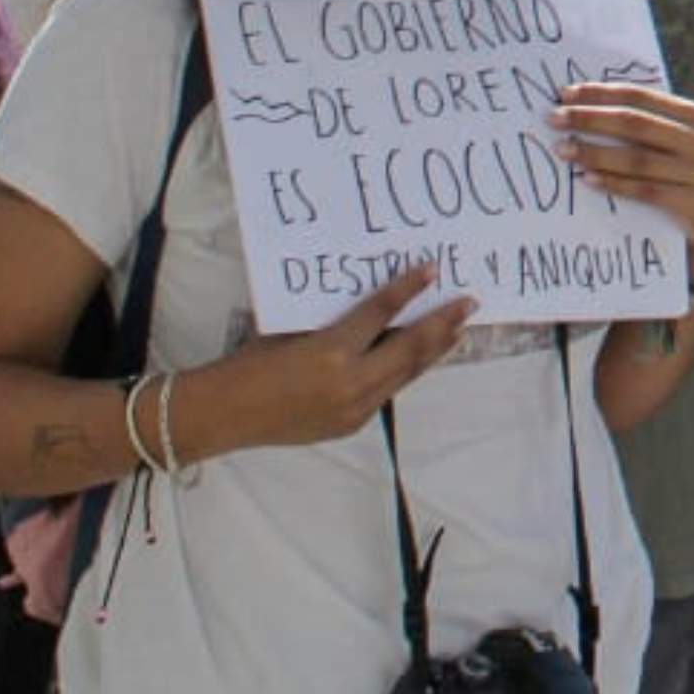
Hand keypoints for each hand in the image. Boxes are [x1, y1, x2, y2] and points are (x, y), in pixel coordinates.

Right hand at [201, 264, 479, 449]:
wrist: (224, 415)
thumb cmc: (249, 362)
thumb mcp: (290, 331)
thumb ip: (331, 320)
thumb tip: (367, 300)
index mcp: (330, 352)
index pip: (380, 313)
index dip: (408, 289)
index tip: (432, 269)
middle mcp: (350, 383)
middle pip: (409, 349)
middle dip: (442, 324)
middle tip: (469, 303)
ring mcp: (354, 408)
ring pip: (406, 375)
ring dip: (434, 350)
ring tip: (459, 329)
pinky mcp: (352, 424)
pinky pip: (387, 392)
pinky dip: (406, 372)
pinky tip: (421, 358)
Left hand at [551, 82, 693, 284]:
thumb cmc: (686, 177)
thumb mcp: (679, 145)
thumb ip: (648, 126)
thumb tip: (586, 106)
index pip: (642, 96)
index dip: (603, 93)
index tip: (567, 93)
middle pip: (636, 124)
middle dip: (591, 118)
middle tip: (556, 118)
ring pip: (638, 159)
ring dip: (595, 153)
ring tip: (564, 149)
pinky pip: (645, 191)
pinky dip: (614, 184)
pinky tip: (588, 180)